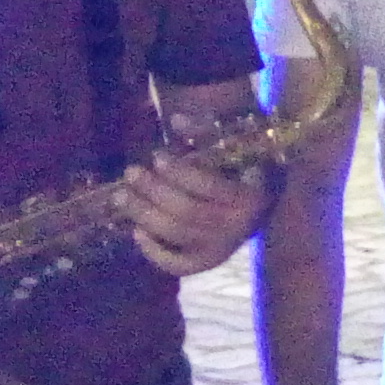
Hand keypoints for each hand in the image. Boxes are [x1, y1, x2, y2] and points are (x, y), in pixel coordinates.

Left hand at [121, 141, 269, 275]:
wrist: (262, 201)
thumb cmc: (245, 166)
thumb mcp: (236, 145)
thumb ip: (208, 131)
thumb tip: (176, 119)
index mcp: (251, 196)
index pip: (209, 186)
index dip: (178, 172)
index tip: (156, 156)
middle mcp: (238, 226)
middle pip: (186, 211)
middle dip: (153, 191)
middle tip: (130, 172)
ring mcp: (222, 247)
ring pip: (176, 233)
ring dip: (144, 215)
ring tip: (122, 196)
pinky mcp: (208, 262)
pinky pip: (178, 264)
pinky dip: (155, 252)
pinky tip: (136, 231)